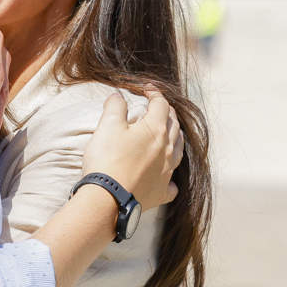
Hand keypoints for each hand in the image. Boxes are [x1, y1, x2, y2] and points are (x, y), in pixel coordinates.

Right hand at [82, 91, 183, 210]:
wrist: (107, 197)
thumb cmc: (107, 159)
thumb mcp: (107, 126)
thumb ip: (115, 107)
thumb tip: (118, 96)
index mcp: (156, 129)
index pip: (161, 104)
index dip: (154, 93)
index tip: (146, 89)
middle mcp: (167, 149)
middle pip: (173, 125)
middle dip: (167, 112)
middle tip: (157, 107)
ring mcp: (167, 172)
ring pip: (179, 150)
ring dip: (175, 138)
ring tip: (169, 133)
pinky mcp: (161, 192)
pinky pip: (172, 183)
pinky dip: (170, 176)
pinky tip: (166, 176)